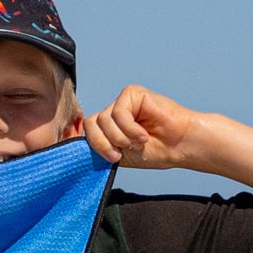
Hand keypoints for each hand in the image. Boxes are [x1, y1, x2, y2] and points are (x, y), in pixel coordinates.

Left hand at [74, 86, 217, 175]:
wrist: (179, 146)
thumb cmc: (154, 151)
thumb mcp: (119, 154)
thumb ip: (98, 147)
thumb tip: (73, 145)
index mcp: (107, 127)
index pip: (85, 131)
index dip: (94, 145)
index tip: (112, 158)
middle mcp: (112, 112)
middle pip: (91, 125)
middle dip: (103, 143)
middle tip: (120, 153)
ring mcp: (122, 102)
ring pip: (103, 120)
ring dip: (120, 137)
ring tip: (139, 142)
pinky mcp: (132, 94)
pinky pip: (118, 113)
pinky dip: (129, 129)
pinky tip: (144, 134)